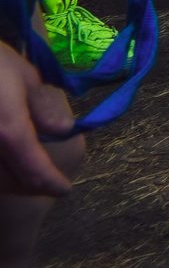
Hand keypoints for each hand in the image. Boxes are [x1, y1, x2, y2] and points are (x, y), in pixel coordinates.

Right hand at [0, 46, 78, 197]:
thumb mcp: (24, 78)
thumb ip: (42, 108)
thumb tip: (62, 129)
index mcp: (8, 132)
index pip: (35, 171)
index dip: (52, 184)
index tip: (64, 190)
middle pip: (10, 183)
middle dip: (32, 185)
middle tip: (48, 181)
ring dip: (10, 182)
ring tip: (26, 173)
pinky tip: (3, 162)